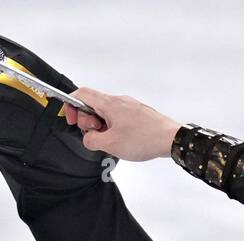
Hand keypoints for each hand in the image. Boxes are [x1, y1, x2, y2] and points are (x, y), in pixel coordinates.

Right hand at [63, 87, 181, 162]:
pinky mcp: (139, 114)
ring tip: (114, 141)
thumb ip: (91, 140)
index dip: (71, 106)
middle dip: (89, 121)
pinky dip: (115, 128)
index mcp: (109, 104)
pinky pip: (119, 118)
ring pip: (107, 113)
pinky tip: (124, 141)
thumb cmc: (145, 139)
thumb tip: (88, 138)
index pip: (81, 94)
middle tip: (98, 135)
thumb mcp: (110, 144)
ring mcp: (130, 106)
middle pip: (93, 105)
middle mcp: (120, 101)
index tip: (71, 120)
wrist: (172, 139)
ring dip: (103, 127)